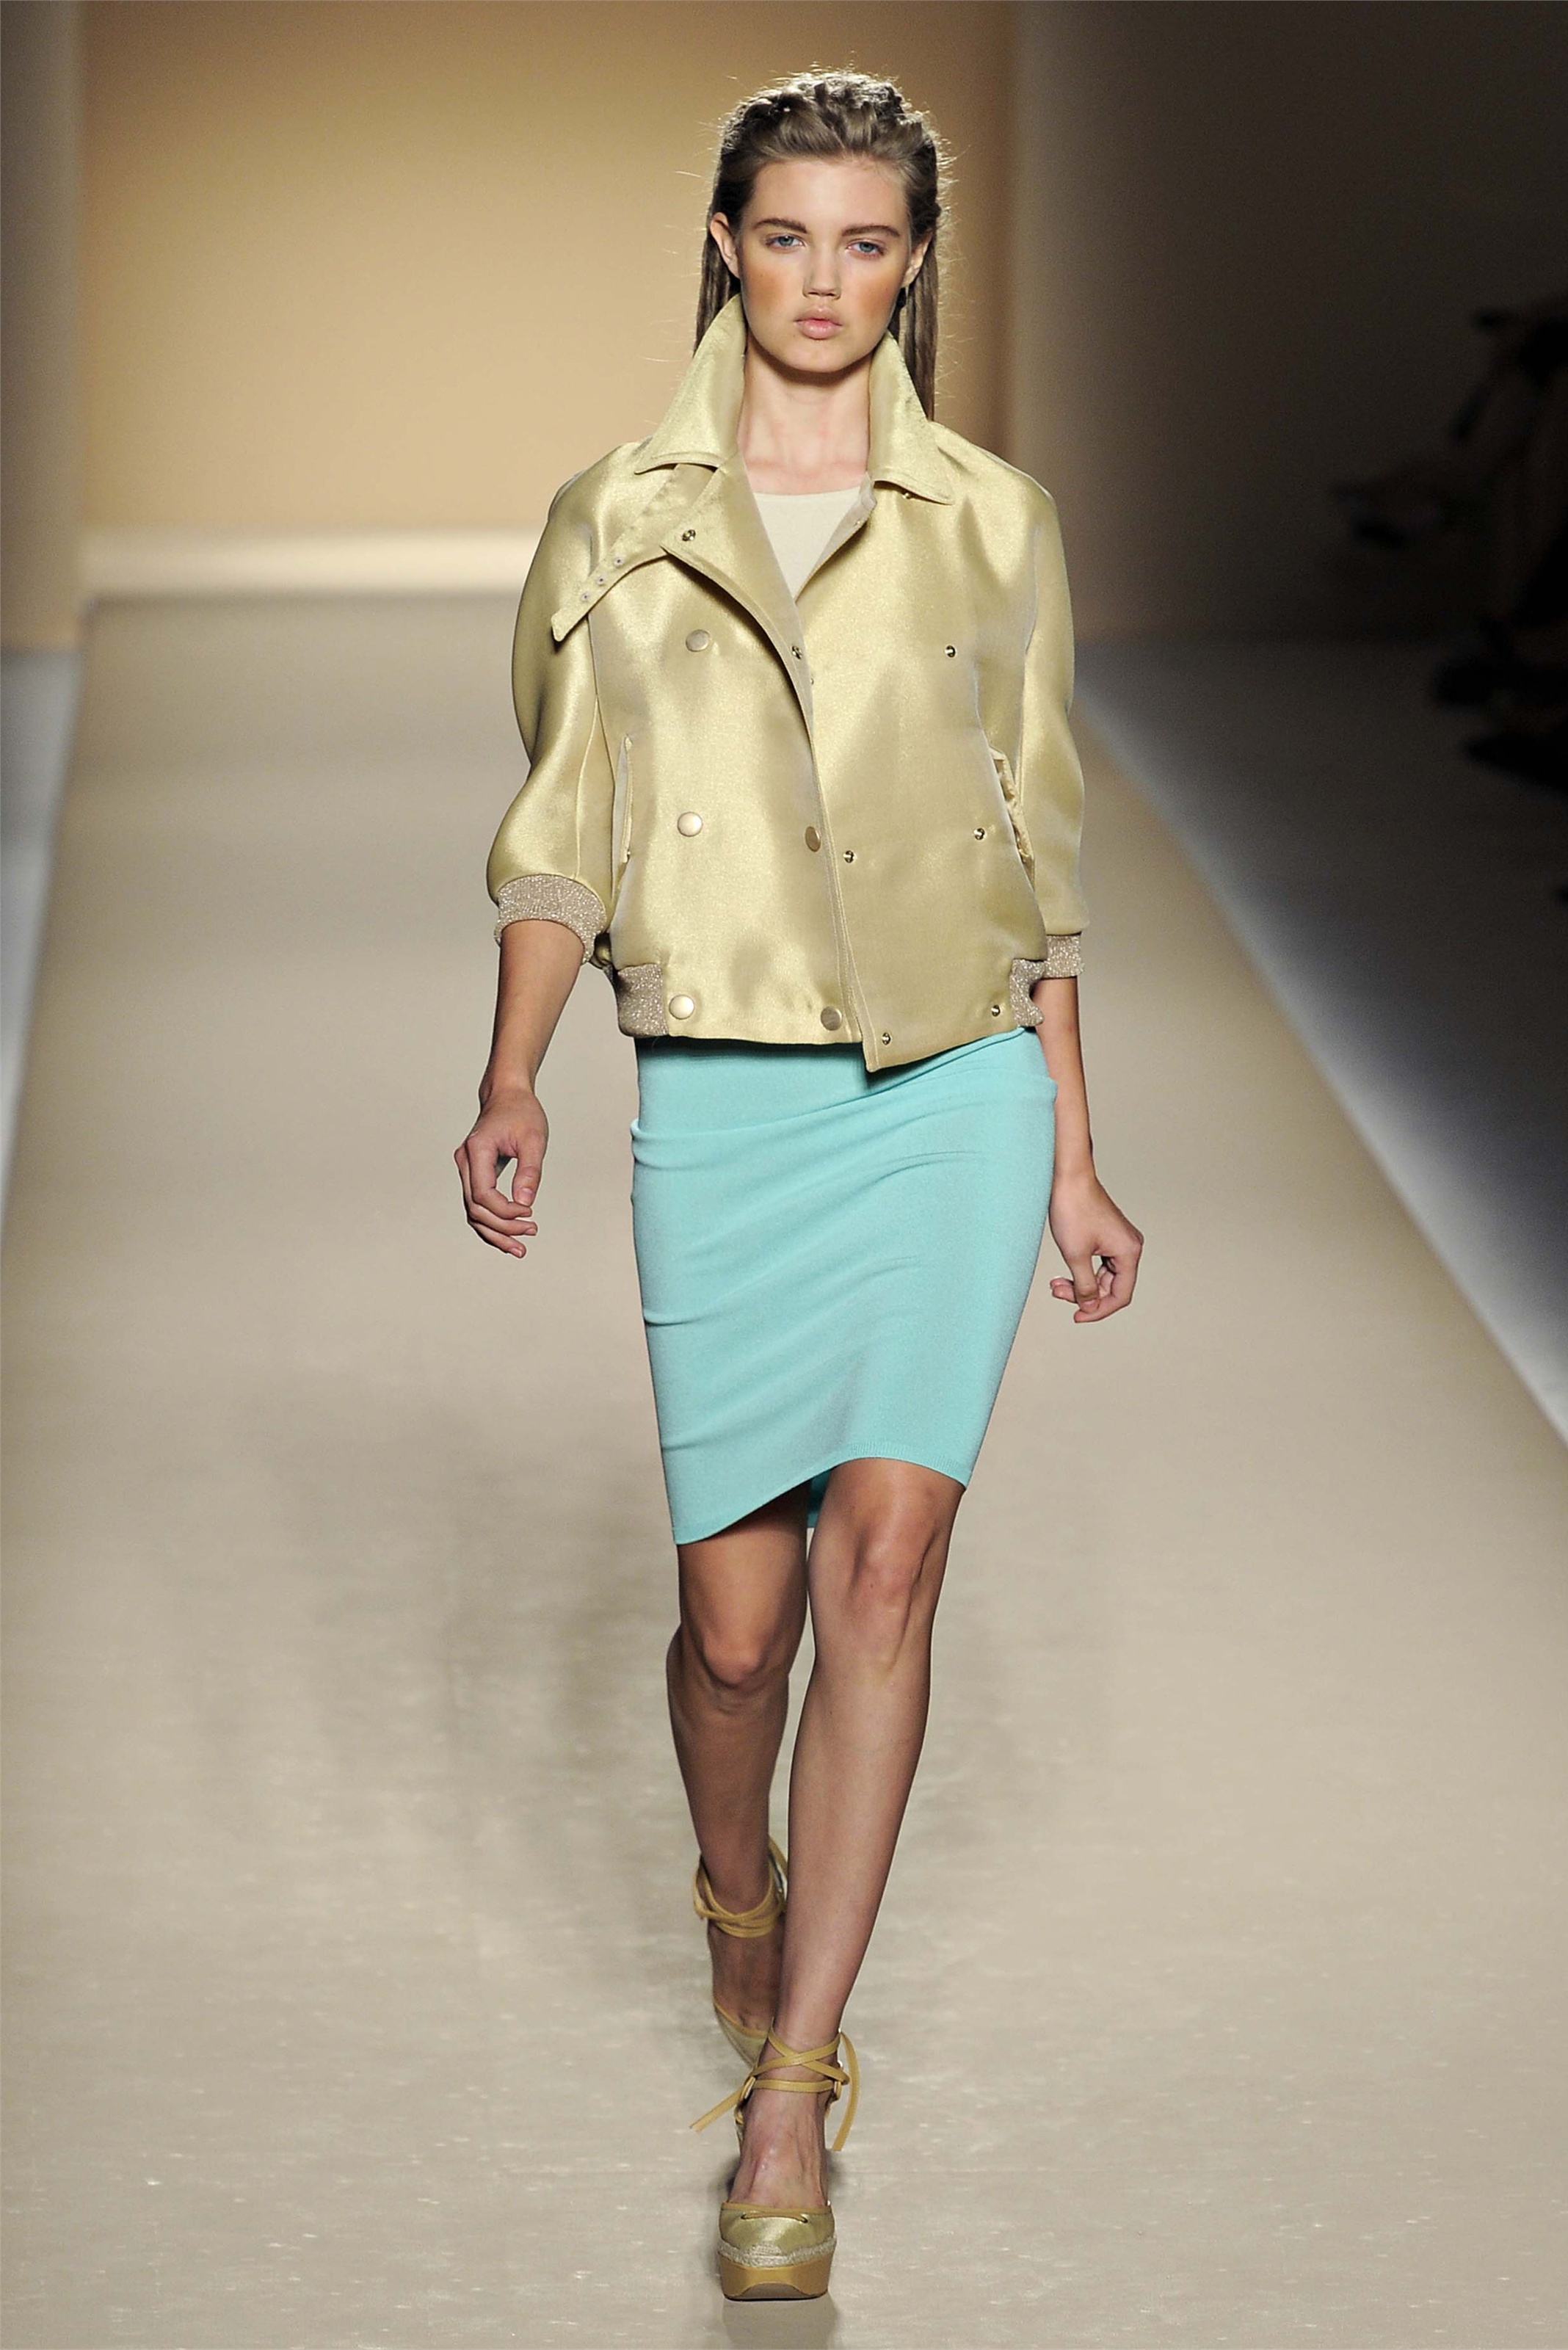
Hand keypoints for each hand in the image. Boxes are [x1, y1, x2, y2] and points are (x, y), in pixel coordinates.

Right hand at [454, 1084, 547, 1257]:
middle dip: (502, 1227)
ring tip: (520, 1248)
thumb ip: (530, 1171)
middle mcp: (465, 1161)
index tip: (530, 1213)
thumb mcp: (534, 1139)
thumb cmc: (523, 1113)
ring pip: (472, 1211)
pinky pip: (477, 1205)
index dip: (505, 1211)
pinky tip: (509, 1236)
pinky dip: (492, 1223)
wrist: (508, 1095)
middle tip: (531, 1233)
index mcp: (477, 1151)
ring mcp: (466, 1168)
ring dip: (495, 1232)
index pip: (483, 1194)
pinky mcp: (473, 1174)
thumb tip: (525, 1204)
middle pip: (475, 1208)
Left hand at [1047, 1168, 1142, 1321]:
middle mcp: (1129, 1247)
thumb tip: (1090, 1307)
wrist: (1068, 1177)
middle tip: (1057, 1291)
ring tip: (1055, 1284)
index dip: (1099, 1311)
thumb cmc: (1073, 1210)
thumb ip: (1085, 1286)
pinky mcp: (1107, 1236)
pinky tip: (1063, 1274)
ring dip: (1079, 1283)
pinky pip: (1098, 1263)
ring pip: (1101, 1276)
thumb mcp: (1076, 1255)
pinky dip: (1081, 1270)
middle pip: (1110, 1287)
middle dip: (1083, 1294)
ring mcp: (1119, 1241)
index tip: (1076, 1316)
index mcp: (1129, 1253)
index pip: (1120, 1296)